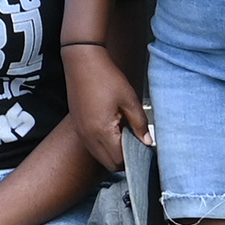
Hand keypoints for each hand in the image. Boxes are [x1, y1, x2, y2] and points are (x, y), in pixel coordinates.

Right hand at [65, 41, 147, 168]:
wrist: (81, 60)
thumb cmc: (105, 76)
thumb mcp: (129, 100)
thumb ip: (140, 124)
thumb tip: (147, 141)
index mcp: (101, 131)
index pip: (119, 161)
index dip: (133, 157)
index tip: (142, 148)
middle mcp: (88, 136)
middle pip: (109, 163)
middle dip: (123, 159)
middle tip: (135, 142)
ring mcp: (80, 132)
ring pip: (99, 156)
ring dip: (112, 152)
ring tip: (123, 134)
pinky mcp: (77, 126)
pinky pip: (91, 146)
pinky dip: (102, 145)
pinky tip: (111, 128)